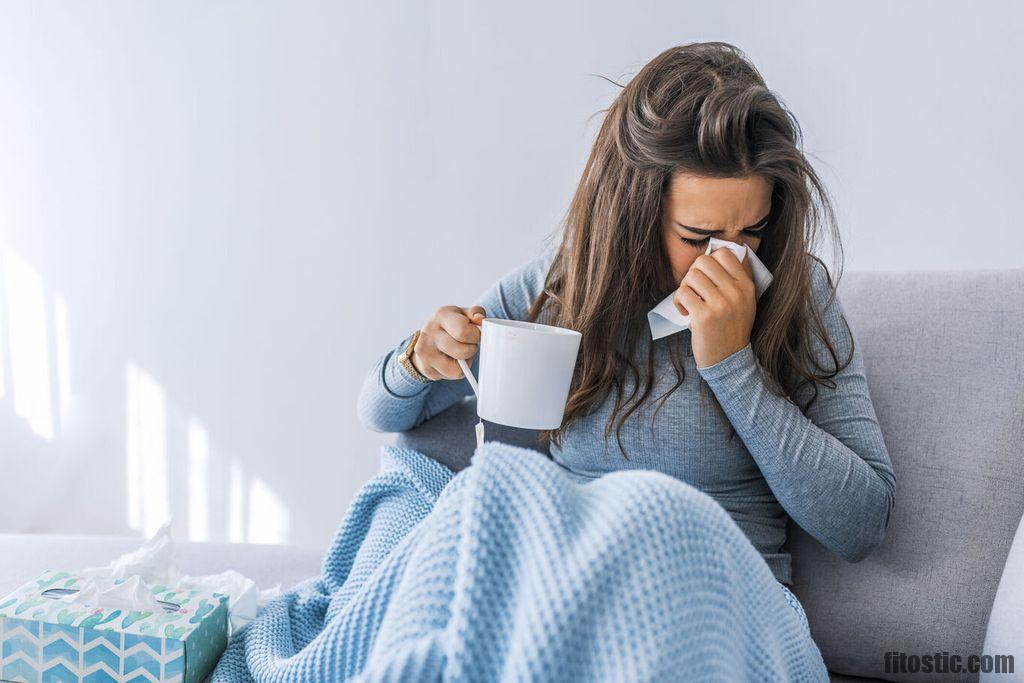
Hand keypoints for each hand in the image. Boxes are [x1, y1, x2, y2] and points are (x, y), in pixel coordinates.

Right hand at [410, 305, 485, 380]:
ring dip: (466, 362)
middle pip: (463, 351)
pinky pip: (453, 375)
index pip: (463, 330)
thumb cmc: (451, 325)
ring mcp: (425, 351)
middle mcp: (430, 332)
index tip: (476, 334)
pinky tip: (453, 361)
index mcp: (442, 315)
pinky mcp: (426, 367)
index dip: (476, 335)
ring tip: (460, 352)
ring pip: (458, 368)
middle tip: (469, 344)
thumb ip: (476, 313)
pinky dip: (459, 370)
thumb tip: (480, 319)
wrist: (428, 339)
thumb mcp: (464, 314)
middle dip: (472, 349)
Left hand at [673, 247, 756, 368]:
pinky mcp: (704, 316)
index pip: (725, 253)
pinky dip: (679, 301)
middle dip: (693, 273)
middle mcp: (736, 292)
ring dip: (685, 287)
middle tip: (695, 289)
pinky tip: (685, 311)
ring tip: (690, 301)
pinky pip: (682, 293)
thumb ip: (736, 279)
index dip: (710, 261)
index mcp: (746, 285)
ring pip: (691, 276)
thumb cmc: (731, 327)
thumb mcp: (745, 302)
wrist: (729, 359)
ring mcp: (720, 304)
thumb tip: (719, 252)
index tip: (707, 276)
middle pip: (703, 261)